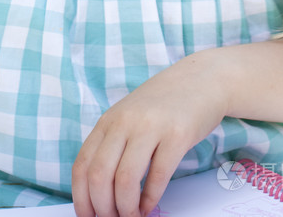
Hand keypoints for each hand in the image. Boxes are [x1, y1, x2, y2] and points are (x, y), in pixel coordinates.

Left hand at [72, 53, 225, 216]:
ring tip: (132, 216)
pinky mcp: (177, 134)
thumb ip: (114, 145)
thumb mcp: (129, 117)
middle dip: (103, 208)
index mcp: (109, 120)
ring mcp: (150, 126)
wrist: (201, 79)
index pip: (83, 164)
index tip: (88, 216)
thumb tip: (99, 192)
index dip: (81, 198)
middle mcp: (125, 121)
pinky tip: (150, 206)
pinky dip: (150, 199)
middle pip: (99, 175)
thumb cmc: (163, 104)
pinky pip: (157, 176)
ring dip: (126, 208)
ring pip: (125, 179)